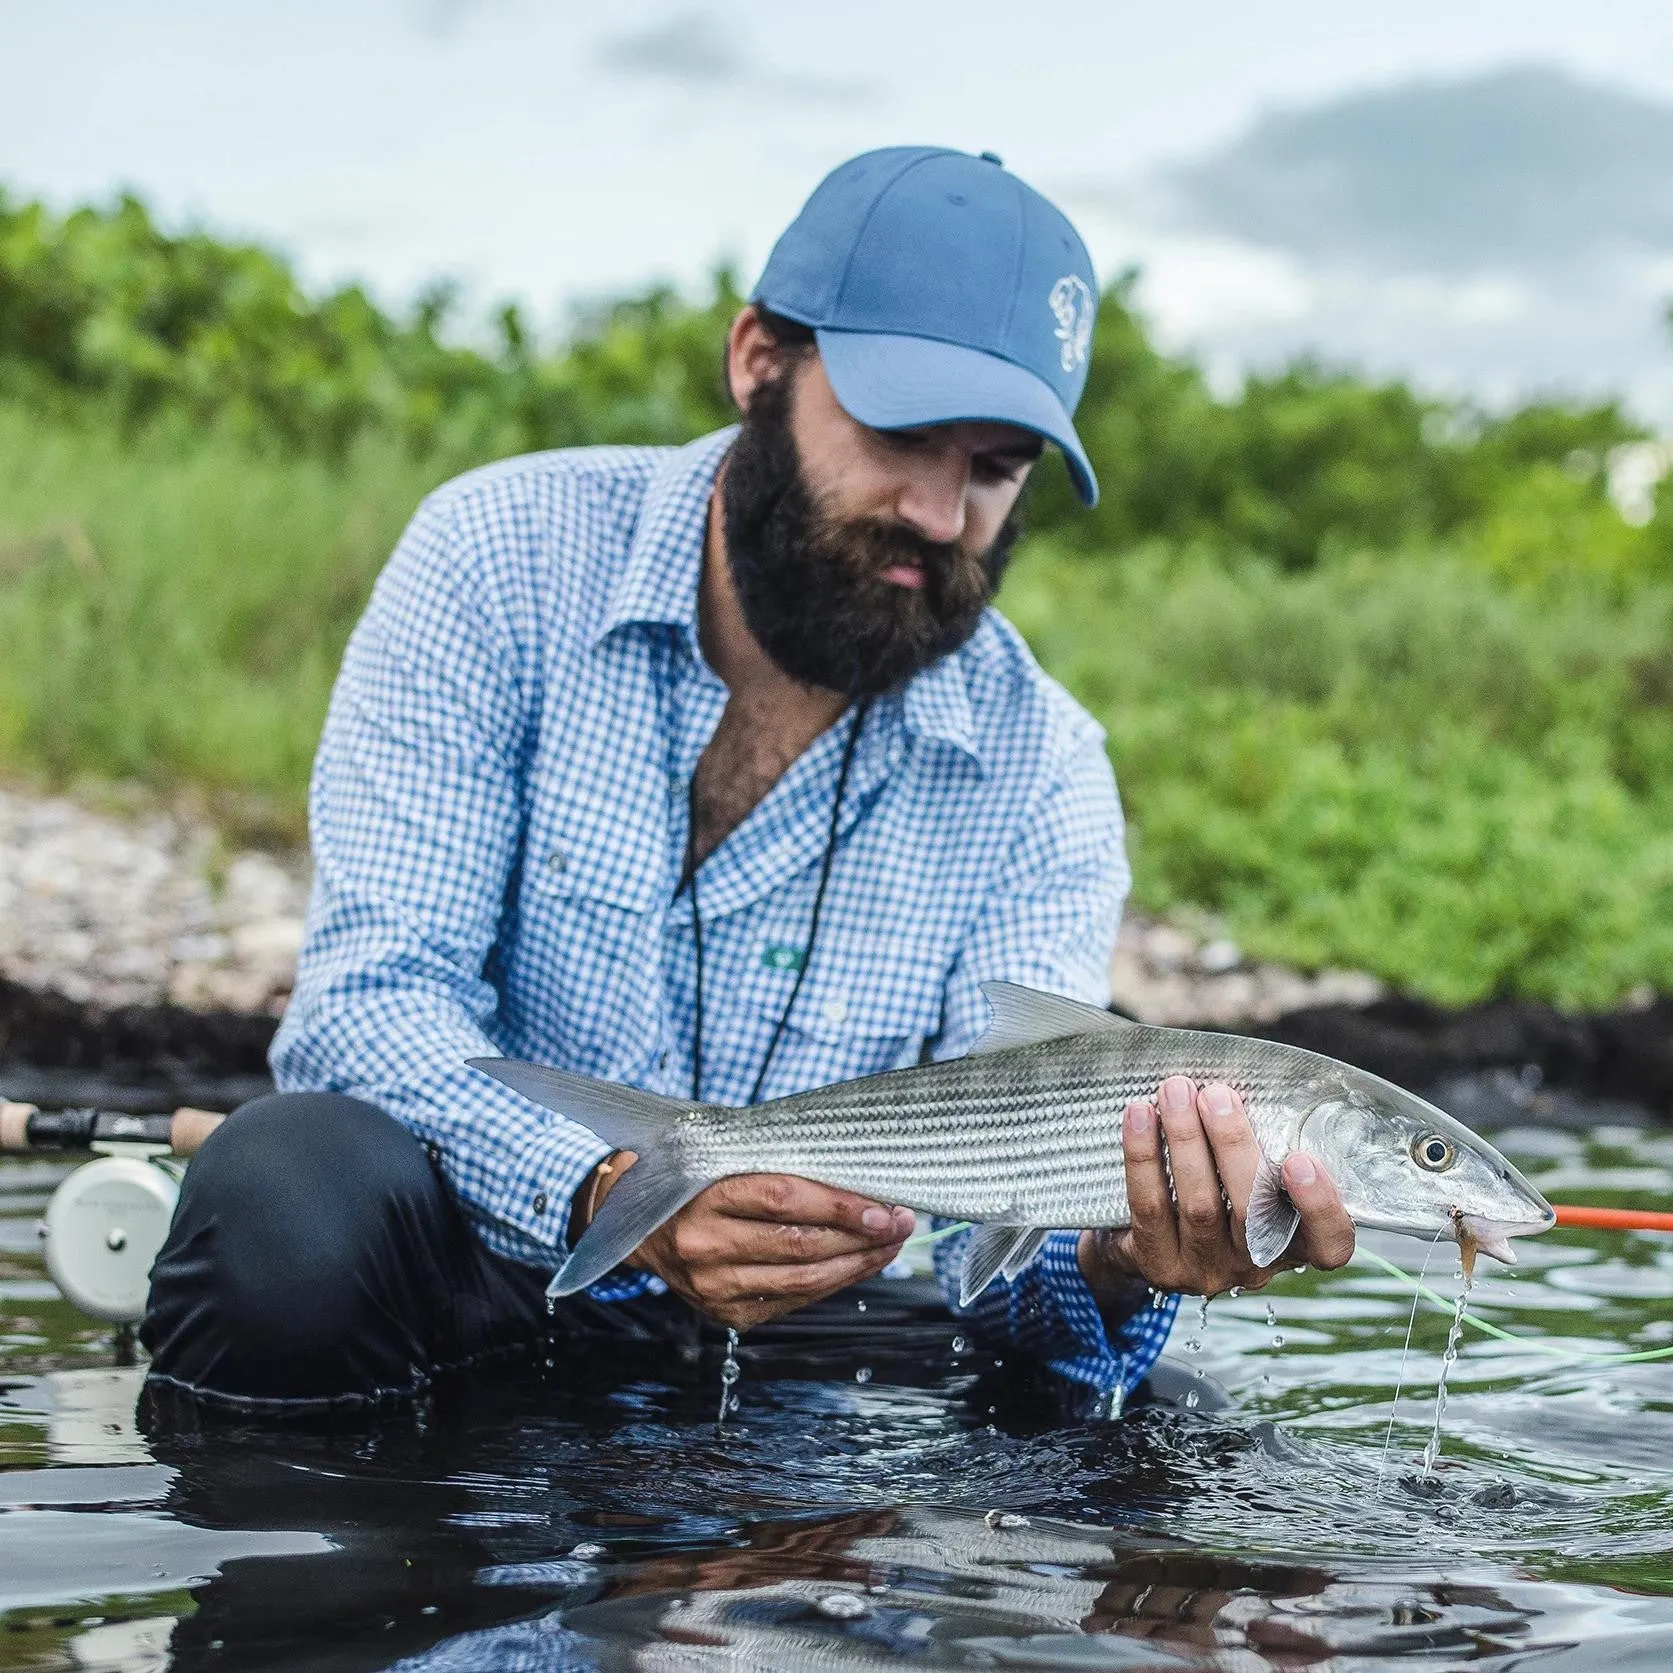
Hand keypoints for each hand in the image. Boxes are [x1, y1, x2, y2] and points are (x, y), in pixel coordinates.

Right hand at [579, 1153, 914, 1331]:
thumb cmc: (698, 1176)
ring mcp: (714, 1286)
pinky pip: (795, 1298)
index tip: (882, 1203)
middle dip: (861, 1234)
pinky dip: (835, 1280)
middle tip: (900, 1219)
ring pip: (804, 1277)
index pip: (783, 1199)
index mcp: (703, 1197)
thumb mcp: (724, 1152)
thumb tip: (855, 1163)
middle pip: (800, 1243)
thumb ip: (777, 1158)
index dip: (838, 1204)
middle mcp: (704, 1246)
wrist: (642, 1224)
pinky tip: (860, 1262)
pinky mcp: (728, 1312)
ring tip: (891, 1242)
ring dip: (859, 1261)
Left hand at [1079, 1076, 1355, 1302]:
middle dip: (1233, 1145)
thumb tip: (1243, 1080)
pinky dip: (1143, 1156)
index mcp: (1292, 1241)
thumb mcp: (1246, 1176)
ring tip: (1175, 1091)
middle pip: (1252, 1212)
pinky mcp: (1159, 1265)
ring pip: (1199, 1205)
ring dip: (1185, 1140)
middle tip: (1217, 1094)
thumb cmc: (1212, 1189)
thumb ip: (1260, 1143)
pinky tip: (1138, 1114)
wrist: (1143, 1241)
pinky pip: (1150, 1206)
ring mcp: (1206, 1269)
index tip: (1301, 1158)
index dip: (1321, 1206)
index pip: (1329, 1244)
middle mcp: (1254, 1263)